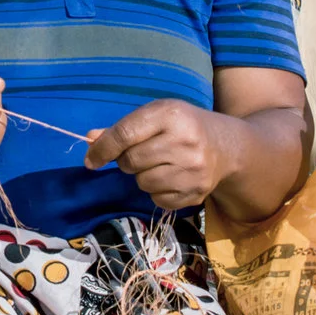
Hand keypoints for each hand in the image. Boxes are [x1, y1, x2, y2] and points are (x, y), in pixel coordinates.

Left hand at [86, 100, 232, 209]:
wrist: (225, 147)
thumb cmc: (182, 126)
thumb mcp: (155, 116)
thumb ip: (122, 128)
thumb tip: (90, 140)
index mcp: (170, 115)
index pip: (125, 134)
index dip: (103, 149)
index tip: (91, 160)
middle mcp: (184, 141)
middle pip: (131, 161)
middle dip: (127, 161)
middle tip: (140, 155)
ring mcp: (193, 169)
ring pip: (142, 182)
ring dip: (142, 176)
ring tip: (159, 165)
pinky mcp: (196, 192)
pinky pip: (157, 199)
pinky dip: (157, 191)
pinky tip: (170, 178)